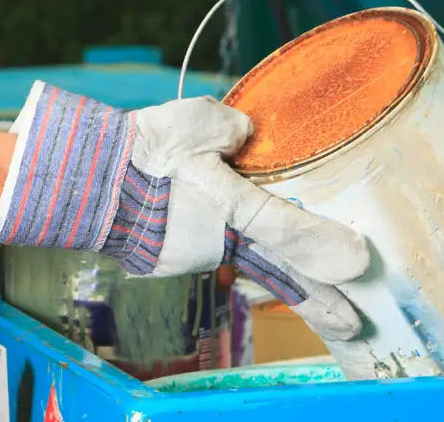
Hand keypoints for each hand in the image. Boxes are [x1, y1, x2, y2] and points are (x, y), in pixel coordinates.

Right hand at [0, 81, 369, 341]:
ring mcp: (193, 257)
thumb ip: (233, 129)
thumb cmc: (142, 149)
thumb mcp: (197, 121)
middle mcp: (218, 240)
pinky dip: (222, 252)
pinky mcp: (169, 262)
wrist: (84, 179)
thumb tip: (246, 136)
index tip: (360, 263)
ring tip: (312, 296)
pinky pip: (209, 256)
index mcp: (229, 205)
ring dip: (273, 277)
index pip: (289, 230)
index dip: (324, 247)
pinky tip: (223, 244)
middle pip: (277, 272)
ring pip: (244, 264)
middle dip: (318, 299)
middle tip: (352, 321)